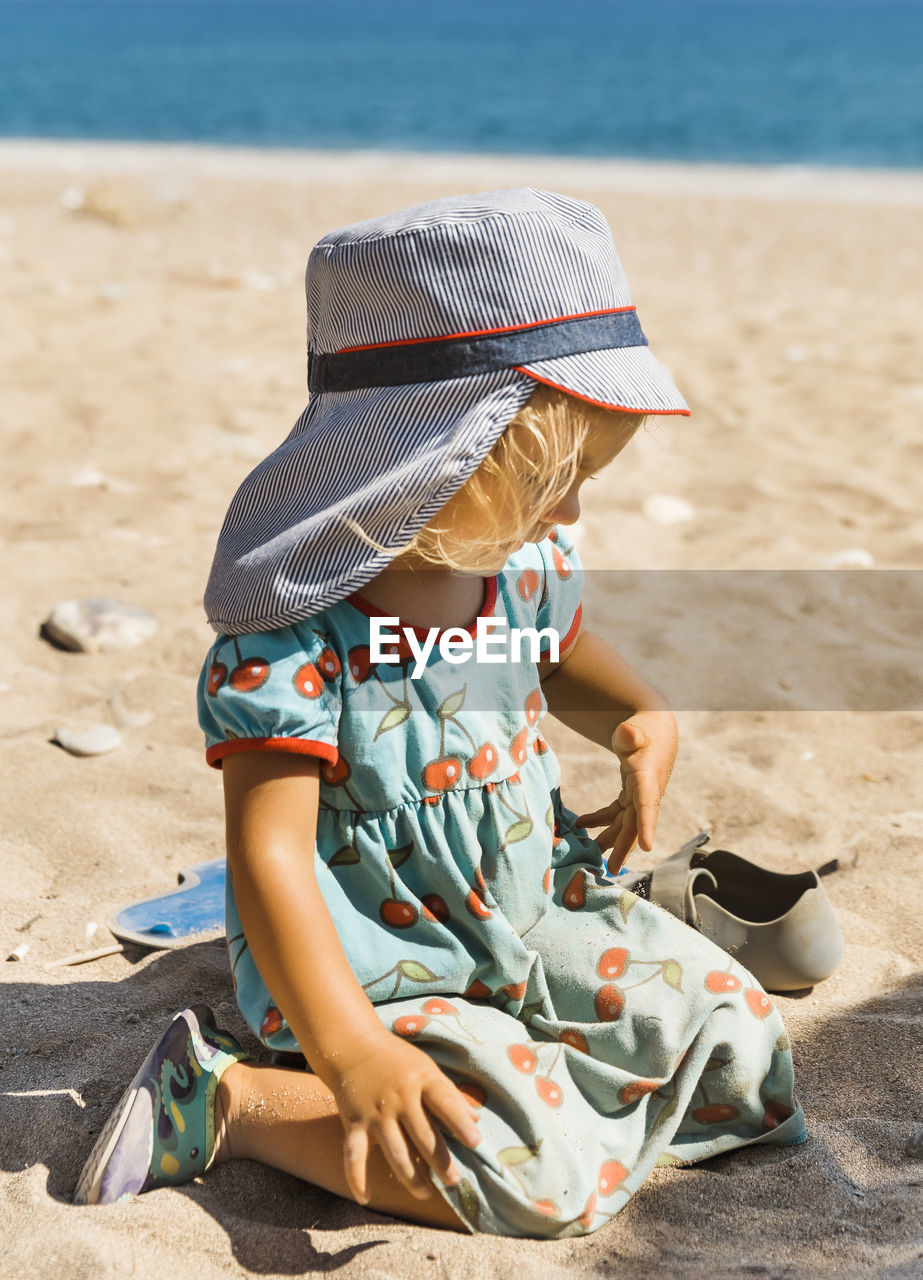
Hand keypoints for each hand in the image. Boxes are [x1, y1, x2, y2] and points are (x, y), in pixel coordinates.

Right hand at [325, 1029, 481, 1205]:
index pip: (445, 1101)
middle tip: (454, 1182)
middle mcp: (399, 1097)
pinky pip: (354, 1155)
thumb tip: (476, 1121)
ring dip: (411, 1177)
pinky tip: (366, 1197)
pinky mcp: (354, 1123)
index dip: (461, 1122)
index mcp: (422, 1079)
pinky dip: (357, 1178)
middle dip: (440, 1162)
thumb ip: (449, 1095)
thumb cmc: (397, 1061)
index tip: (476, 1143)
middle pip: (423, 1135)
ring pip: (395, 1152)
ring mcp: (375, 1113)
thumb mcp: (427, 1069)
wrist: (353, 1046)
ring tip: (426, 1194)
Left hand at [575, 708, 677, 873]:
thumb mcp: (636, 729)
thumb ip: (630, 734)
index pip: (649, 804)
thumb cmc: (643, 728)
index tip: (646, 846)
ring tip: (588, 857)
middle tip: (611, 868)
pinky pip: (615, 813)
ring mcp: (639, 796)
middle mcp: (646, 792)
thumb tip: (626, 732)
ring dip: (608, 840)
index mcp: (648, 778)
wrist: (654, 730)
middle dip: (623, 846)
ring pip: (624, 824)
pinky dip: (599, 820)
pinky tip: (580, 824)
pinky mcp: (631, 795)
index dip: (647, 825)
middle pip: (635, 823)